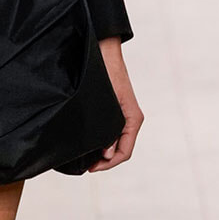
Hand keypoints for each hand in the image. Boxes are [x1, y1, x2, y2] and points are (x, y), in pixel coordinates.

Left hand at [88, 37, 143, 172]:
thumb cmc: (105, 73)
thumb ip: (109, 130)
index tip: (91, 168)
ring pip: (116, 142)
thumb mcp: (107, 104)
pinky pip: (112, 131)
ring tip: (85, 157)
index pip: (125, 152)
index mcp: (133, 119)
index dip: (108, 164)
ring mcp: (123, 115)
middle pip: (121, 150)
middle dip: (104, 161)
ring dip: (103, 152)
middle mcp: (131, 119)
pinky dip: (102, 141)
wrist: (103, 51)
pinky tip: (89, 142)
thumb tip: (107, 153)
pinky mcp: (115, 110)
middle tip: (85, 166)